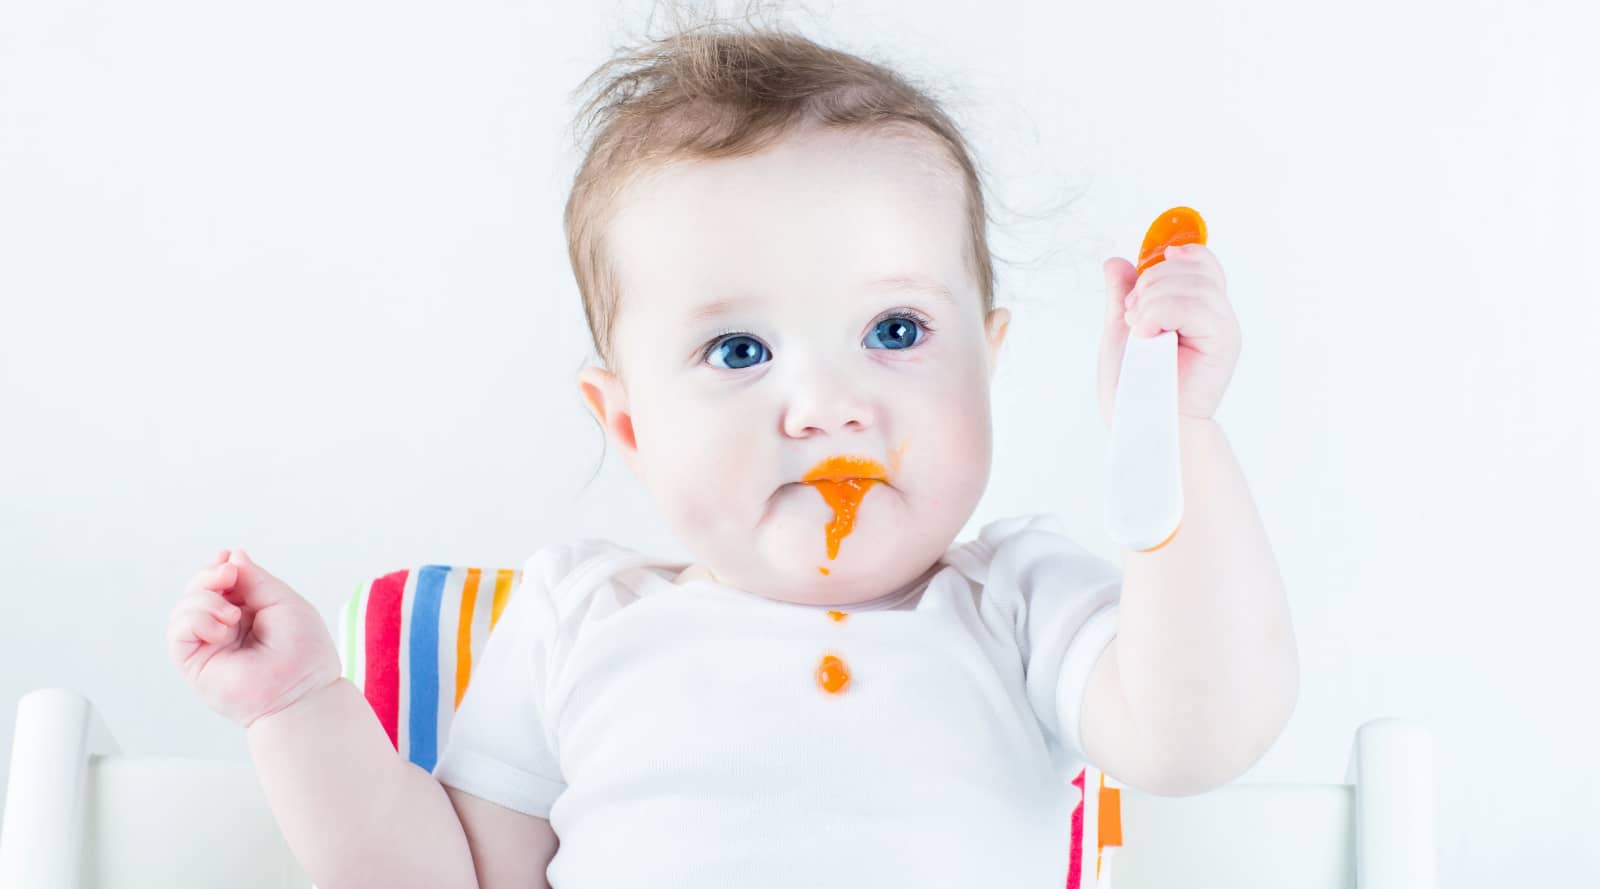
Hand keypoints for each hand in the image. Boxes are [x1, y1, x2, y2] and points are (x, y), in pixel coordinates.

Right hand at [167, 548, 342, 728]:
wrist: (302, 689)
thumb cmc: (303, 650)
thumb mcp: (282, 600)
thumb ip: (254, 579)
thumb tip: (231, 556)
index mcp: (247, 612)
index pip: (219, 582)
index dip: (218, 567)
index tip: (227, 559)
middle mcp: (224, 627)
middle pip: (197, 591)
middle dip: (208, 576)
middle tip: (228, 575)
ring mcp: (208, 645)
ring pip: (183, 608)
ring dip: (204, 600)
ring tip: (233, 615)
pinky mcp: (194, 664)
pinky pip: (178, 631)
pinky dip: (196, 620)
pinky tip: (222, 628)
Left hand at [1097, 243, 1240, 430]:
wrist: (1141, 424)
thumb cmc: (1133, 389)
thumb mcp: (1120, 330)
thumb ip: (1122, 296)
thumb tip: (1117, 262)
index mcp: (1196, 310)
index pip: (1199, 262)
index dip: (1174, 257)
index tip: (1143, 276)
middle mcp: (1215, 316)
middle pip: (1192, 266)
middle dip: (1150, 283)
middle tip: (1133, 318)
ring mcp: (1222, 328)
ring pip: (1192, 282)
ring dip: (1152, 301)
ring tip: (1140, 331)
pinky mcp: (1222, 342)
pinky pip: (1194, 303)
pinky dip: (1160, 312)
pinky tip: (1147, 335)